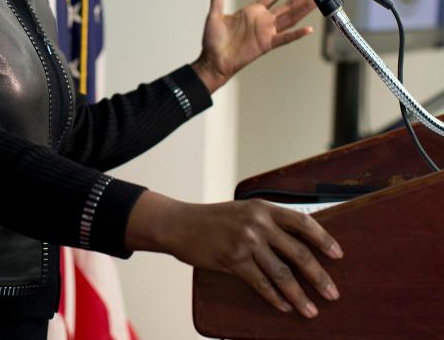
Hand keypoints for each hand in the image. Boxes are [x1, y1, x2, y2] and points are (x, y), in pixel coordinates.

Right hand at [126, 191, 342, 317]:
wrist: (179, 224)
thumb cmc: (213, 219)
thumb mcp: (243, 211)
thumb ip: (268, 222)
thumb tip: (299, 242)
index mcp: (263, 208)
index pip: (303, 222)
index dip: (324, 239)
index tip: (339, 255)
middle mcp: (257, 223)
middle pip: (298, 252)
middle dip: (319, 276)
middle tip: (333, 294)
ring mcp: (245, 241)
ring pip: (281, 273)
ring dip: (299, 295)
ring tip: (311, 310)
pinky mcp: (232, 260)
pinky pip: (260, 283)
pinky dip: (274, 297)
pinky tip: (284, 307)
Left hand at [192, 0, 314, 92]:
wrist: (213, 60)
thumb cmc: (213, 41)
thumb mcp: (214, 16)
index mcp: (252, 11)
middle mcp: (262, 21)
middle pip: (287, 6)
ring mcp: (266, 32)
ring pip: (290, 19)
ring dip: (303, 11)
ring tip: (317, 1)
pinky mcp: (266, 44)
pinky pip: (284, 38)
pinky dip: (296, 35)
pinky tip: (308, 29)